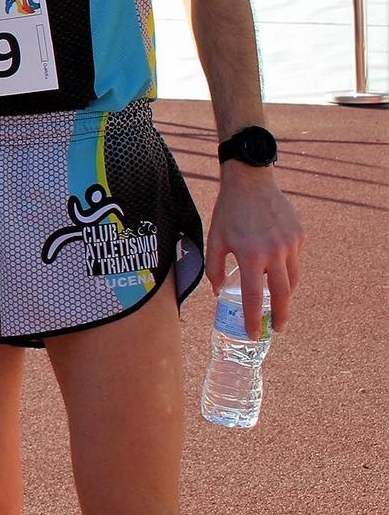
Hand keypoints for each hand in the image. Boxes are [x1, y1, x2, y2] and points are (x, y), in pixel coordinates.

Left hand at [207, 164, 303, 330]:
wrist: (250, 182)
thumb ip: (215, 268)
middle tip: (276, 328)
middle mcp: (274, 252)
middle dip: (280, 315)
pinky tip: (275, 262)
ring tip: (276, 300)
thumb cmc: (228, 212)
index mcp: (250, 255)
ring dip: (285, 292)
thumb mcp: (214, 239)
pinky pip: (294, 258)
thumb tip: (220, 292)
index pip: (253, 296)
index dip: (253, 317)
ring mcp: (290, 244)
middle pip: (282, 294)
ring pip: (292, 278)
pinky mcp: (299, 235)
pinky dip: (285, 266)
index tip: (253, 333)